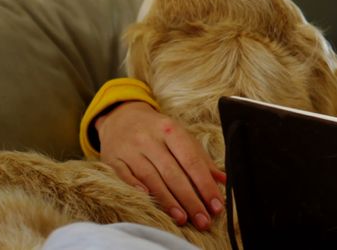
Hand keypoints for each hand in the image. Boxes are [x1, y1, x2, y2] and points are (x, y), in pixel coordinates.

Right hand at [96, 101, 225, 229]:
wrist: (121, 116)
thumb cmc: (157, 130)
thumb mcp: (180, 136)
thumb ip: (201, 158)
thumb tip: (223, 180)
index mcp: (171, 130)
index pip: (192, 160)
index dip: (205, 184)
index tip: (215, 204)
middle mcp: (150, 139)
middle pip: (173, 173)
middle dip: (190, 199)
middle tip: (203, 219)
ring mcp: (131, 149)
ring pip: (152, 179)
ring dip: (168, 201)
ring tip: (183, 218)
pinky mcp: (114, 159)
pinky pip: (127, 177)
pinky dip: (138, 189)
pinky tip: (151, 202)